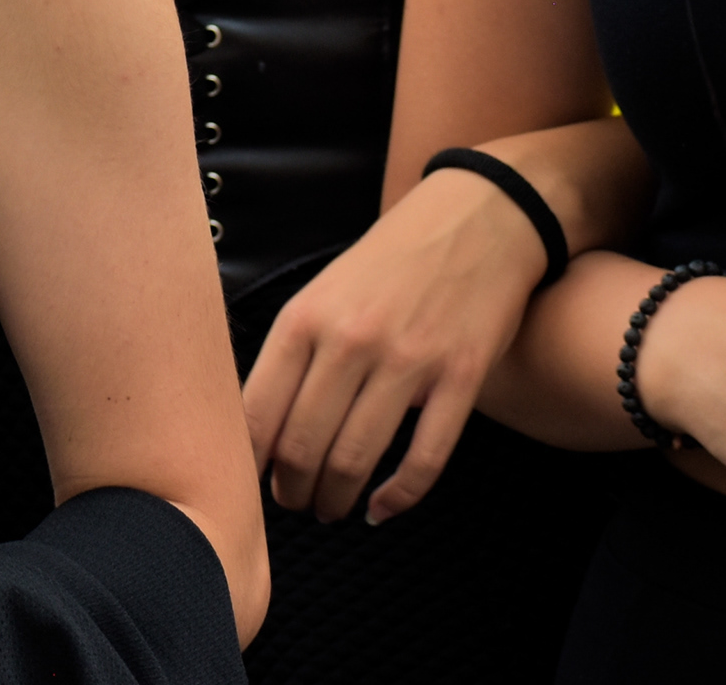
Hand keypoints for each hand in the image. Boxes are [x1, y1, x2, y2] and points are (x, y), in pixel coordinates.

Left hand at [244, 165, 542, 521]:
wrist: (477, 217)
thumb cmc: (392, 259)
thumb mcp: (324, 289)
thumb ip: (294, 349)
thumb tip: (258, 422)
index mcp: (306, 317)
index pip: (258, 411)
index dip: (249, 463)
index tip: (248, 483)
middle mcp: (351, 339)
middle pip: (303, 445)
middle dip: (291, 489)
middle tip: (293, 502)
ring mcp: (408, 360)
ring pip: (355, 458)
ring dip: (335, 498)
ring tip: (330, 508)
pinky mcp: (460, 377)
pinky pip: (424, 459)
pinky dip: (398, 497)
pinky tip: (381, 508)